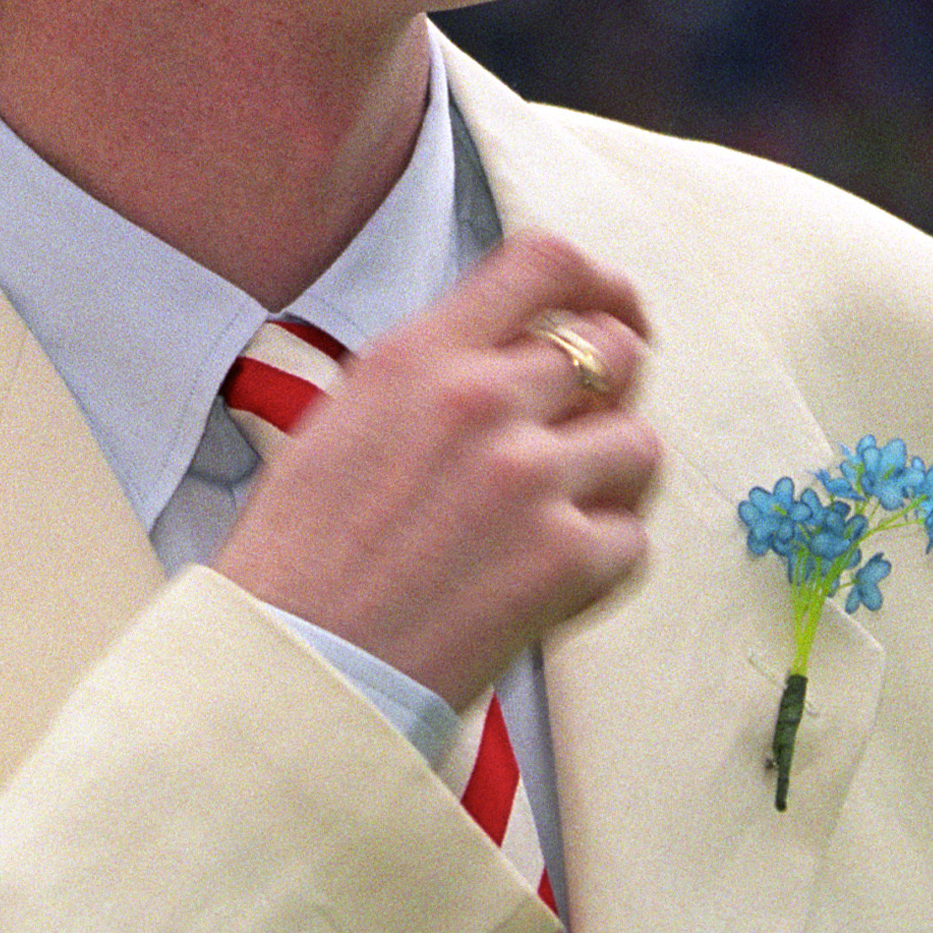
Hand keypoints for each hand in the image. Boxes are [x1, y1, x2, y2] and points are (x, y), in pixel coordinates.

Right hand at [210, 233, 658, 710]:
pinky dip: (604, 560)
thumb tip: (521, 352)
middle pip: (613, 350)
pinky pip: (634, 538)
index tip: (613, 309)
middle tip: (585, 433)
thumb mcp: (348, 417)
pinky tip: (548, 580)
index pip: (544, 263)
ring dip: (613, 479)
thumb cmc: (302, 556)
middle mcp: (480, 402)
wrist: (292, 669)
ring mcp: (530, 480)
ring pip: (639, 443)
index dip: (599, 280)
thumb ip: (439, 371)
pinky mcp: (565, 561)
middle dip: (612, 391)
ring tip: (560, 518)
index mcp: (420, 356)